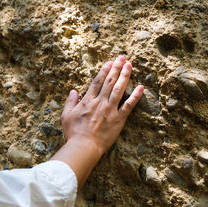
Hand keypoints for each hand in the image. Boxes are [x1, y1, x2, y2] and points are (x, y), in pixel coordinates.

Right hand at [52, 56, 143, 187]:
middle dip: (116, 68)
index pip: (97, 82)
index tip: (109, 63)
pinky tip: (141, 87)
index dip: (104, 71)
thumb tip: (73, 91)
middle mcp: (100, 102)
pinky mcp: (119, 120)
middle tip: (122, 58)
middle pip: (109, 82)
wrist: (84, 146)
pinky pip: (129, 106)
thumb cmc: (73, 133)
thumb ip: (70, 102)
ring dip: (125, 76)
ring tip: (130, 65)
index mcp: (87, 101)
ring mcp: (110, 110)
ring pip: (119, 89)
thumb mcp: (66, 116)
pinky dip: (135, 96)